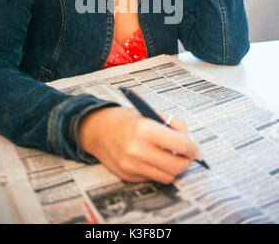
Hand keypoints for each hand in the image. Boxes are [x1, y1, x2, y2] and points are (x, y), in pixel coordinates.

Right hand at [77, 106, 200, 182]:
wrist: (97, 129)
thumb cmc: (126, 119)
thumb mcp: (150, 113)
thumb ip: (173, 125)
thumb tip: (192, 144)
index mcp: (144, 128)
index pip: (181, 144)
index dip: (193, 146)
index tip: (195, 146)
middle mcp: (137, 150)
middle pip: (177, 166)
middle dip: (186, 160)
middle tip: (187, 153)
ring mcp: (131, 166)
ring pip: (167, 177)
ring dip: (173, 167)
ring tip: (169, 155)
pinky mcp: (128, 176)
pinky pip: (153, 178)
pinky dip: (158, 170)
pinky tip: (152, 158)